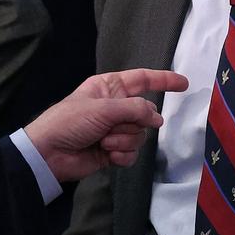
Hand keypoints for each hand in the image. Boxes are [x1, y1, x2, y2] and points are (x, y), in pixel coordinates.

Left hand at [24, 68, 187, 181]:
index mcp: (110, 87)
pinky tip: (108, 155)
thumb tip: (158, 119)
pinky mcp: (114, 151)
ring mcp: (115, 130)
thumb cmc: (71, 121)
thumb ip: (135, 109)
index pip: (143, 80)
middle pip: (146, 113)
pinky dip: (122, 155)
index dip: (164, 80)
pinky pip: (133, 152)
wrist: (49, 153)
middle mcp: (116, 106)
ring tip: (104, 142)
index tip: (184, 84)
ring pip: (140, 134)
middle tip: (114, 126)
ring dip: (124, 140)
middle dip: (134, 122)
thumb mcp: (103, 108)